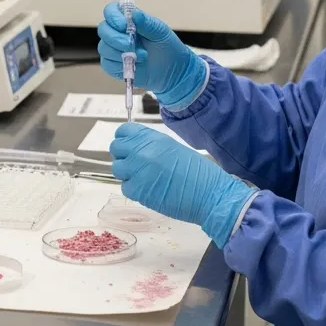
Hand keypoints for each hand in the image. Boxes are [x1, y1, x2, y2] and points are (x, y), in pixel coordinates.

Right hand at [97, 3, 206, 109]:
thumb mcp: (160, 31)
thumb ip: (146, 22)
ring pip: (104, 48)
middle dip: (116, 38)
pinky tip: (135, 65)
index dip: (113, 16)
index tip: (124, 24)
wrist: (173, 70)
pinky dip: (120, 65)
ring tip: (142, 56)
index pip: (110, 11)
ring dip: (121, 53)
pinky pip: (107, 64)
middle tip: (131, 44)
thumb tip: (134, 13)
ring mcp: (113, 49)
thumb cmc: (167, 47)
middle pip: (103, 30)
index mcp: (127, 20)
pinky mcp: (113, 66)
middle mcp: (117, 33)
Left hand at [110, 123, 256, 246]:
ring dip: (128, 173)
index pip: (123, 131)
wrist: (209, 194)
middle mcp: (141, 151)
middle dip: (123, 156)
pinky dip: (134, 189)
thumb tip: (136, 149)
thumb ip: (152, 146)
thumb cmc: (198, 172)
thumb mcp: (173, 148)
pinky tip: (149, 189)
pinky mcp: (137, 191)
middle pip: (116, 148)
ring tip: (144, 178)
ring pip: (118, 169)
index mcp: (152, 138)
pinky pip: (125, 187)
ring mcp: (137, 171)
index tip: (130, 146)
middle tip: (136, 165)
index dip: (125, 139)